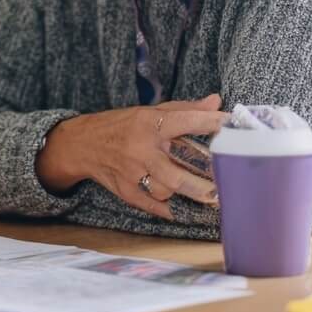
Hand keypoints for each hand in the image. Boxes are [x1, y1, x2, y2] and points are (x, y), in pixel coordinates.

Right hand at [36, 95, 225, 220]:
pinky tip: (181, 209)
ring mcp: (132, 172)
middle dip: (201, 184)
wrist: (82, 144)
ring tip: (204, 195)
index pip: (184, 121)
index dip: (209, 122)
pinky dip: (168, 209)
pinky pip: (151, 205)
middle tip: (224, 188)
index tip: (230, 124)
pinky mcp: (125, 190)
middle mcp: (141, 148)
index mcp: (149, 123)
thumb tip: (216, 102)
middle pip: (176, 172)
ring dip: (184, 193)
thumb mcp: (150, 112)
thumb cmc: (122, 125)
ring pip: (165, 190)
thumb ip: (185, 109)